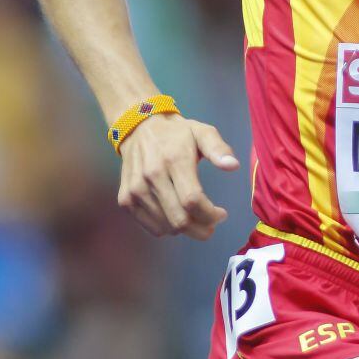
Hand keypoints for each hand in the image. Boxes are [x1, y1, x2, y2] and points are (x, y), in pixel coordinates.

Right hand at [117, 114, 238, 240]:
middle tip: (211, 225)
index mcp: (173, 160)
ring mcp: (135, 190)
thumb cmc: (177, 134)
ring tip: (195, 219)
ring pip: (166, 227)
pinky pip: (151, 227)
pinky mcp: (125, 199)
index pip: (192, 200)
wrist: (139, 129)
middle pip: (179, 219)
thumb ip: (218, 148)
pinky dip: (168, 228)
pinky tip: (176, 216)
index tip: (221, 214)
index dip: (210, 215)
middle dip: (201, 229)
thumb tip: (233, 166)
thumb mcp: (202, 133)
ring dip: (186, 230)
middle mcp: (151, 177)